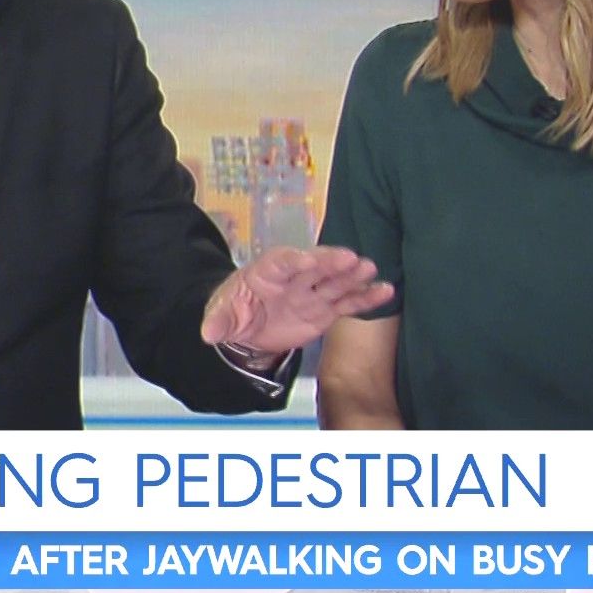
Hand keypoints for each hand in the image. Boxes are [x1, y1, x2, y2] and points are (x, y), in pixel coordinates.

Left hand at [199, 245, 393, 354]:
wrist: (249, 327)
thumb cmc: (236, 311)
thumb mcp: (222, 316)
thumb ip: (218, 322)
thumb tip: (208, 334)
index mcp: (267, 272)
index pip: (283, 263)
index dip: (295, 261)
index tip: (309, 261)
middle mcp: (295, 278)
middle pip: (315, 267)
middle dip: (331, 262)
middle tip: (351, 258)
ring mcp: (313, 293)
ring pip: (335, 281)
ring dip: (353, 276)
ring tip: (371, 269)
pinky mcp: (325, 310)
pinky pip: (347, 303)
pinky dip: (365, 297)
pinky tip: (385, 291)